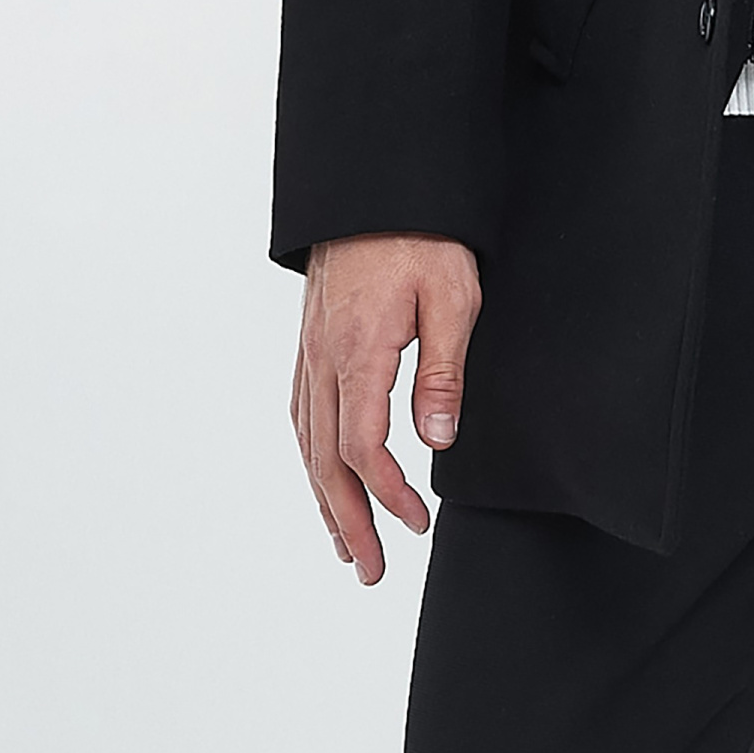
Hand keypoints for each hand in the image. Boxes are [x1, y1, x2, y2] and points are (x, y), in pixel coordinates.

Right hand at [291, 232, 481, 585]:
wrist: (378, 182)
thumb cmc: (423, 235)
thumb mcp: (453, 297)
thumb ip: (443, 372)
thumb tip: (437, 442)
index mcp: (358, 352)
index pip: (364, 448)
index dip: (388, 495)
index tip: (416, 524)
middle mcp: (322, 358)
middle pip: (325, 461)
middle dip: (348, 521)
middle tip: (371, 570)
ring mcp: (309, 350)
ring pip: (306, 442)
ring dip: (324, 499)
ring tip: (343, 542)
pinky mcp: (309, 339)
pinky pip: (300, 412)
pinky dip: (310, 456)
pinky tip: (321, 474)